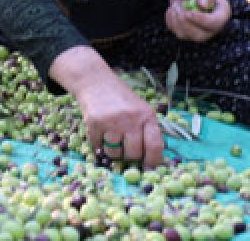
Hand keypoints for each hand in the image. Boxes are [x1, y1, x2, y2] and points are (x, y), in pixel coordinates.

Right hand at [50, 46, 164, 168]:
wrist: (95, 82)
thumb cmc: (121, 99)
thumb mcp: (141, 109)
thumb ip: (148, 130)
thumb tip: (153, 160)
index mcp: (147, 116)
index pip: (155, 145)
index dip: (153, 161)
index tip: (148, 168)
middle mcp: (131, 119)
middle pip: (134, 153)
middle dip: (130, 157)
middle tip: (126, 150)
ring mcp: (112, 121)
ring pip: (115, 153)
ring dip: (113, 152)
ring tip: (112, 140)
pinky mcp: (94, 123)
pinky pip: (98, 147)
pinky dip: (99, 145)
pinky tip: (100, 135)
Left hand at [165, 0, 229, 41]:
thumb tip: (204, 5)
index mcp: (222, 12)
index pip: (216, 23)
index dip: (202, 20)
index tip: (189, 12)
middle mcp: (212, 25)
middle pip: (201, 36)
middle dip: (186, 24)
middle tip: (178, 8)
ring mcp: (199, 30)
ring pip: (186, 36)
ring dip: (176, 21)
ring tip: (175, 5)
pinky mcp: (186, 31)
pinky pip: (176, 32)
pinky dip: (170, 21)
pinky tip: (172, 9)